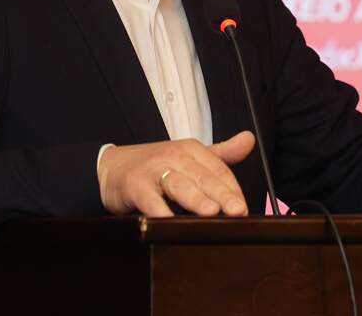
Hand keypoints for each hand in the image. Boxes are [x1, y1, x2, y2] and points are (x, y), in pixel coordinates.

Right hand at [97, 130, 254, 216]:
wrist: (112, 166)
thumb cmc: (156, 166)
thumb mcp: (189, 157)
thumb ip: (221, 154)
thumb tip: (249, 140)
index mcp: (191, 150)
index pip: (219, 170)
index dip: (233, 190)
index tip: (245, 208)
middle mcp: (174, 156)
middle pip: (203, 177)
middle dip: (222, 195)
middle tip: (238, 210)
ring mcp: (154, 170)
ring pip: (179, 185)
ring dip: (195, 199)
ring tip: (211, 212)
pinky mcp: (135, 186)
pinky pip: (150, 200)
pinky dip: (160, 211)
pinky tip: (170, 222)